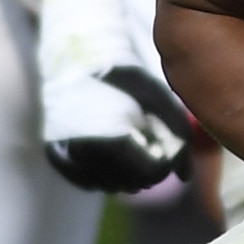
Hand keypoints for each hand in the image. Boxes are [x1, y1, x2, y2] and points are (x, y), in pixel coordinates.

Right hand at [37, 0, 191, 192]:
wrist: (78, 57)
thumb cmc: (124, 78)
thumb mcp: (158, 100)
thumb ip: (178, 135)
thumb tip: (186, 177)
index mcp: (114, 142)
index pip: (150, 175)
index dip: (164, 166)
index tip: (164, 148)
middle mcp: (86, 155)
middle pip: (130, 184)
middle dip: (146, 171)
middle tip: (150, 147)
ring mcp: (67, 157)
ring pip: (108, 186)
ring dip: (125, 176)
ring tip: (132, 147)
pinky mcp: (56, 156)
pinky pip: (85, 181)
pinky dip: (102, 176)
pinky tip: (113, 158)